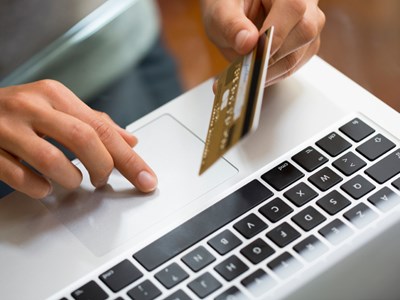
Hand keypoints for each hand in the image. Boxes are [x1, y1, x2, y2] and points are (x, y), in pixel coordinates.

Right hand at [0, 80, 157, 198]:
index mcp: (55, 95)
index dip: (129, 158)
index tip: (146, 178)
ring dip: (71, 179)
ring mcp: (6, 128)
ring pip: (52, 160)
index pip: (103, 129)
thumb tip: (130, 141)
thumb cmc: (19, 110)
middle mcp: (32, 106)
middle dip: (103, 167)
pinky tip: (45, 186)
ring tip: (74, 181)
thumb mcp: (58, 107)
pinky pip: (19, 177)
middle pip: (84, 139)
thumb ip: (94, 123)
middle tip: (104, 180)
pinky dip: (39, 188)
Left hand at [201, 0, 324, 85]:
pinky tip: (256, 73)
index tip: (255, 53)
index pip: (293, 8)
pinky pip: (295, 65)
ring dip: (271, 70)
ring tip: (247, 74)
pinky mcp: (305, 45)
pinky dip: (274, 74)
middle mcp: (305, 3)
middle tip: (247, 67)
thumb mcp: (220, 12)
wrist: (233, 15)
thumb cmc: (229, 7)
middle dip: (272, 57)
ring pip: (301, 54)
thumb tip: (247, 43)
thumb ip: (231, 25)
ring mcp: (310, 24)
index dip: (276, 35)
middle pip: (304, 33)